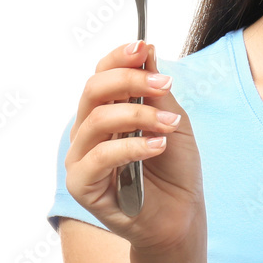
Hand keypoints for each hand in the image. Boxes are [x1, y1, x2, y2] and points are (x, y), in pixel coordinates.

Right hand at [65, 40, 205, 256]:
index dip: (118, 57)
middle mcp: (88, 131)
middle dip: (130, 79)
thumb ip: (157, 91)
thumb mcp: (174, 121)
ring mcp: (81, 157)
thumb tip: (146, 50)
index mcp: (108, 111)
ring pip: (97, 120)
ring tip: (169, 125)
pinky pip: (100, 156)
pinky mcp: (82, 185)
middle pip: (93, 90)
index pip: (101, 74)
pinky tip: (158, 146)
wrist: (181, 215)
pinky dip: (132, 147)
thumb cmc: (176, 169)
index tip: (143, 47)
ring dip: (139, 115)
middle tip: (164, 85)